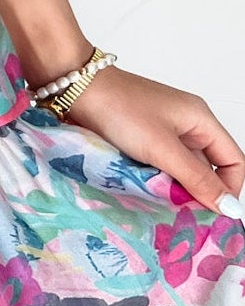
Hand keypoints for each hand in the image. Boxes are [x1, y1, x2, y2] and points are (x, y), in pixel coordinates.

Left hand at [56, 65, 244, 217]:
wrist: (75, 88)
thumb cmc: (120, 109)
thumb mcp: (163, 148)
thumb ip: (197, 179)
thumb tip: (231, 209)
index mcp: (200, 120)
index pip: (234, 162)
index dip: (229, 190)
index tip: (213, 214)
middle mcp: (186, 125)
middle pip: (208, 168)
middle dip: (199, 193)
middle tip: (186, 218)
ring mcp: (163, 131)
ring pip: (182, 170)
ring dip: (176, 189)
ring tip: (164, 208)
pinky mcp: (141, 137)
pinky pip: (160, 165)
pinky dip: (157, 180)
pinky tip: (147, 193)